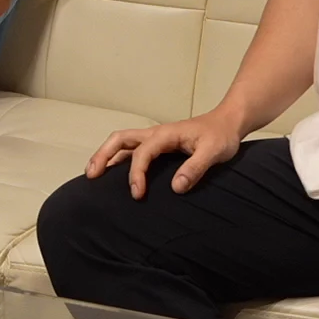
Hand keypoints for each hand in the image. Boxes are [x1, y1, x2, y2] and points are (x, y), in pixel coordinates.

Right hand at [84, 110, 243, 198]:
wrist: (227, 122)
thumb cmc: (220, 136)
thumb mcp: (213, 152)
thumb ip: (195, 168)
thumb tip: (176, 187)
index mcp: (165, 134)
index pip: (142, 153)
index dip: (136, 174)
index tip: (137, 195)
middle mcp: (155, 133)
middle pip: (120, 139)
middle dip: (103, 155)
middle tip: (91, 176)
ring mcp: (155, 138)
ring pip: (121, 142)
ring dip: (106, 155)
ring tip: (93, 175)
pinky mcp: (158, 145)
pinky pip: (131, 149)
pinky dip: (117, 158)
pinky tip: (113, 173)